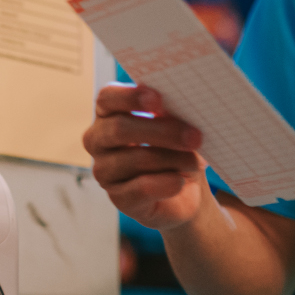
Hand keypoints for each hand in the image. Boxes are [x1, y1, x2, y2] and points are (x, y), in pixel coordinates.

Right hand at [83, 83, 206, 230]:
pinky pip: (140, 188)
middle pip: (119, 128)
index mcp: (109, 113)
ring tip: (195, 162)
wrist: (185, 190)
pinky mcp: (118, 198)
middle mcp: (99, 141)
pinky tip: (180, 182)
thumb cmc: (176, 148)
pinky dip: (166, 183)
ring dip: (172, 159)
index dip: (129, 97)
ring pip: (135, 159)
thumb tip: (177, 100)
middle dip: (161, 131)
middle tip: (194, 137)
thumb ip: (170, 111)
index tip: (158, 99)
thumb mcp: (176, 124)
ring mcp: (104, 171)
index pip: (107, 98)